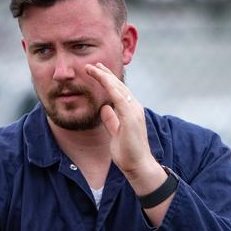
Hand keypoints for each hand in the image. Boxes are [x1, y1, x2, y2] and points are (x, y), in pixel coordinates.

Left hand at [85, 63, 165, 195]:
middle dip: (105, 74)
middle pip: (118, 86)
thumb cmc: (128, 152)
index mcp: (130, 111)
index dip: (107, 80)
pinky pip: (119, 97)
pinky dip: (110, 87)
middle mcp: (134, 108)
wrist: (138, 166)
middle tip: (92, 65)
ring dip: (105, 77)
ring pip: (118, 88)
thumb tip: (104, 108)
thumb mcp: (115, 132)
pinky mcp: (131, 117)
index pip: (118, 91)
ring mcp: (134, 111)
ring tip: (93, 68)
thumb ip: (111, 120)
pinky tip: (102, 79)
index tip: (96, 72)